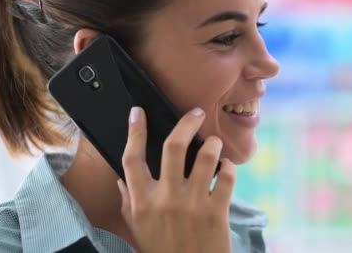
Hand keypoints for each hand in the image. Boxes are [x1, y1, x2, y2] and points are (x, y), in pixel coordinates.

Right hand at [117, 107, 234, 252]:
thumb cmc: (163, 250)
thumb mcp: (138, 229)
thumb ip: (129, 202)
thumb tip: (122, 178)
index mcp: (142, 202)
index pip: (132, 158)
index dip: (134, 131)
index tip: (138, 112)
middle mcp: (166, 199)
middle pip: (174, 146)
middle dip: (187, 123)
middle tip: (196, 113)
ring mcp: (193, 204)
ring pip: (206, 156)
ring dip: (212, 144)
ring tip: (214, 143)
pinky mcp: (217, 212)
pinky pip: (227, 177)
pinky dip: (229, 168)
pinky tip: (226, 169)